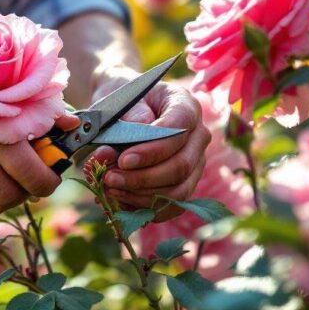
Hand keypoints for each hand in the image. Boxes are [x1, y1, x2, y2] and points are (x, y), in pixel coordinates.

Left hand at [90, 67, 209, 221]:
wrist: (123, 110)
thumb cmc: (122, 102)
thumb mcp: (118, 102)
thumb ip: (119, 126)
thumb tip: (115, 153)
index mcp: (185, 106)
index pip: (178, 130)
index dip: (152, 150)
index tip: (123, 160)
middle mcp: (198, 135)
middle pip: (181, 166)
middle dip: (143, 178)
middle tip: (110, 178)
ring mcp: (196, 161)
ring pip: (179, 190)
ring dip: (142, 196)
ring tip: (111, 189)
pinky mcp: (186, 183)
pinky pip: (173, 205)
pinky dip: (146, 208)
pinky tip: (121, 202)